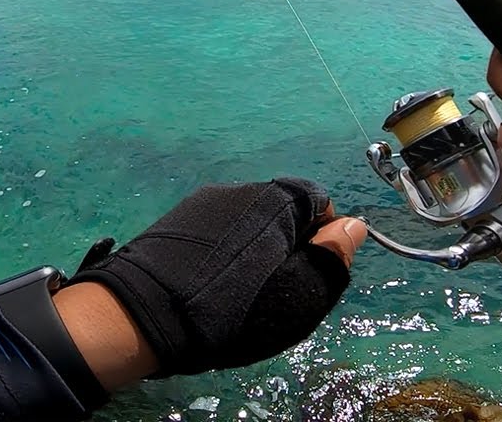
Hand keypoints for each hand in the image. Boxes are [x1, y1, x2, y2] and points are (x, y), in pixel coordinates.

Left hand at [64, 178, 366, 377]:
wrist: (148, 314)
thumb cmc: (237, 308)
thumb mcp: (302, 293)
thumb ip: (332, 257)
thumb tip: (353, 226)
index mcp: (277, 198)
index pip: (319, 203)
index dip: (322, 240)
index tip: (309, 273)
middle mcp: (240, 188)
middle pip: (281, 214)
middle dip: (285, 248)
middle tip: (274, 291)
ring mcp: (202, 202)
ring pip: (245, 225)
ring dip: (250, 251)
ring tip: (235, 293)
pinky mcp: (174, 222)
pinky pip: (213, 234)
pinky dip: (219, 255)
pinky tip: (207, 286)